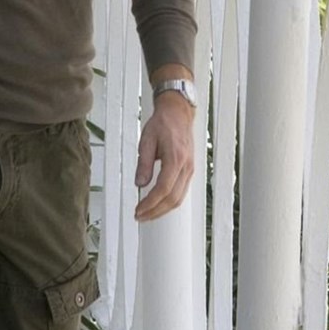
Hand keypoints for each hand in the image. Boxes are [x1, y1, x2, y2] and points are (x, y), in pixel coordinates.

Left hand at [134, 93, 194, 221]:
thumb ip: (144, 163)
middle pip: (173, 198)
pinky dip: (170, 202)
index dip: (150, 204)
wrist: (178, 113)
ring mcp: (190, 169)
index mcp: (176, 158)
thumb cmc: (164, 123)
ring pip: (179, 198)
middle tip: (140, 216)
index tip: (139, 210)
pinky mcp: (189, 170)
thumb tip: (140, 183)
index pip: (163, 189)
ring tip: (147, 214)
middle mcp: (186, 166)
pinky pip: (181, 192)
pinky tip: (159, 204)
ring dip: (163, 210)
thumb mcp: (147, 140)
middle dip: (155, 212)